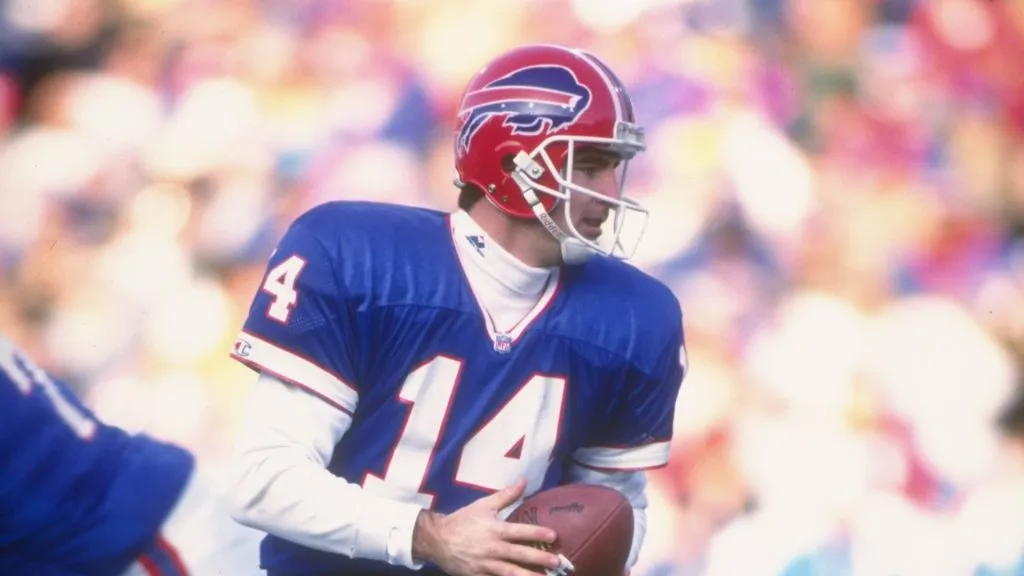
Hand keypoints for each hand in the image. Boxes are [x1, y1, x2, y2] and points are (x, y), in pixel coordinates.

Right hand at [412, 478, 561, 575]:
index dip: (538, 533)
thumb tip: (524, 481)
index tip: (554, 536)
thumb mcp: (483, 505)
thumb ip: (506, 495)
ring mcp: (486, 565)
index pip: (521, 532)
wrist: (437, 540)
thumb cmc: (463, 521)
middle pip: (520, 555)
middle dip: (540, 559)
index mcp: (496, 530)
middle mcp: (493, 548)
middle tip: (558, 562)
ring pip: (512, 573)